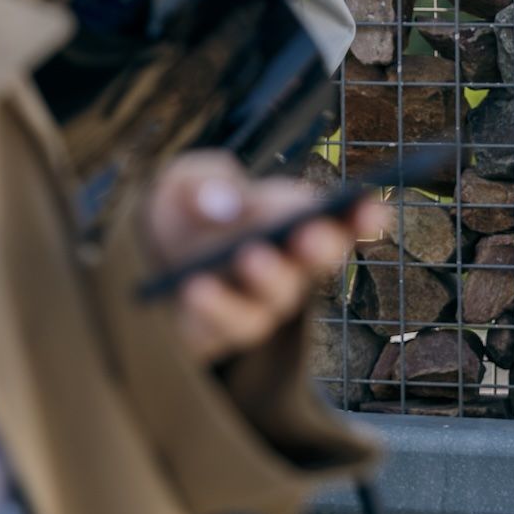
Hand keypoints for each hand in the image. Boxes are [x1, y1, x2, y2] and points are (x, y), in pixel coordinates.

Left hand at [142, 150, 385, 364]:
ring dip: (268, 278)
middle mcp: (286, 265)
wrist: (143, 260)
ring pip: (277, 298)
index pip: (339, 220)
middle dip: (319, 248)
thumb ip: (203, 179)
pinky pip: (227, 327)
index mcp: (290, 218)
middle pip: (317, 261)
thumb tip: (225, 204)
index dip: (360, 216)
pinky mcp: (222, 334)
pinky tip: (197, 287)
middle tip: (310, 234)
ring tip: (250, 256)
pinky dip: (214, 306)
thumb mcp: (184, 181)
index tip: (370, 208)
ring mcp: (258, 303)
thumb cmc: (182, 213)